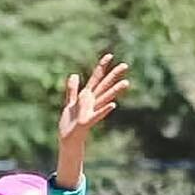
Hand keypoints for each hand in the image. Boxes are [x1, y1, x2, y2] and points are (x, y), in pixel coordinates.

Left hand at [55, 53, 129, 188]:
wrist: (67, 140)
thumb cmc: (70, 123)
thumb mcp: (70, 103)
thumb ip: (72, 89)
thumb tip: (74, 75)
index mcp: (87, 97)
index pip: (96, 79)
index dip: (102, 67)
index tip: (109, 55)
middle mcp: (92, 103)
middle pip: (104, 86)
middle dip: (113, 75)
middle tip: (125, 65)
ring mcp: (91, 111)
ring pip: (105, 98)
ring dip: (115, 91)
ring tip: (126, 83)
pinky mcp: (87, 122)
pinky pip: (97, 115)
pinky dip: (105, 110)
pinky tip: (113, 105)